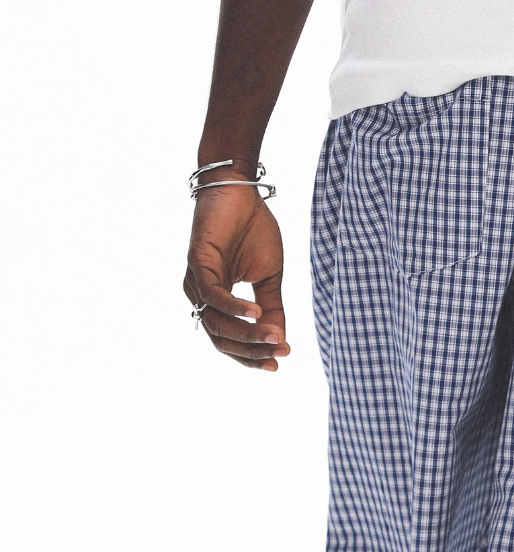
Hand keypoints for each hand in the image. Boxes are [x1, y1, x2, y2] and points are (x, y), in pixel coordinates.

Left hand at [183, 181, 288, 371]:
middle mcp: (201, 295)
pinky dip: (235, 308)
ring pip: (216, 323)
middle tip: (279, 353)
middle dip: (251, 350)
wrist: (240, 190)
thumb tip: (280, 339)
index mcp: (217, 300)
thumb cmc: (252, 229)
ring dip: (247, 334)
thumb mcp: (269, 277)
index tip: (279, 361)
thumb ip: (272, 308)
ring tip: (274, 337)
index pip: (229, 340)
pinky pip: (213, 295)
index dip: (253, 354)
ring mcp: (196, 280)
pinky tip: (257, 313)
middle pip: (221, 339)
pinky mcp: (196, 262)